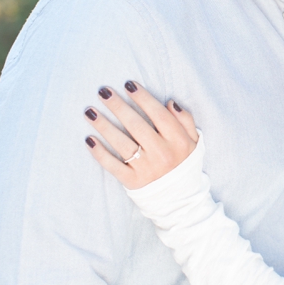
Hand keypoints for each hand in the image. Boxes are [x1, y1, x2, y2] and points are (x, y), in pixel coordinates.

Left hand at [84, 81, 198, 189]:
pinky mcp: (132, 181)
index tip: (128, 84)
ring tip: (90, 111)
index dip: (143, 98)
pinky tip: (89, 140)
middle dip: (118, 106)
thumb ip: (185, 120)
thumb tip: (170, 102)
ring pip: (122, 144)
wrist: (180, 199)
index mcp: (177, 141)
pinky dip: (100, 153)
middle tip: (103, 91)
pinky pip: (113, 166)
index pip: (158, 114)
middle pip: (136, 125)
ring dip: (104, 126)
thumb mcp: (194, 141)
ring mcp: (146, 168)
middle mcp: (161, 154)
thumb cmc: (184, 163)